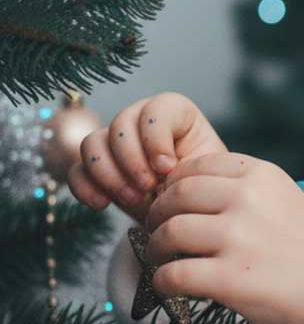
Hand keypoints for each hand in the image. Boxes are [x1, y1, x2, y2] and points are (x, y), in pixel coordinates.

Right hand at [67, 92, 227, 225]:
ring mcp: (115, 143)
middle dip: (132, 160)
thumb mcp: (206, 175)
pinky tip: (102, 204)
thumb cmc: (203, 189)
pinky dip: (85, 187)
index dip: (156, 138)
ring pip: (92, 143)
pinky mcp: (97, 169)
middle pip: (120, 124)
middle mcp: (141, 121)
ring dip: (110, 174)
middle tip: (148, 188)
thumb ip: (189, 165)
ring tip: (133, 199)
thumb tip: (163, 171)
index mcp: (176, 114)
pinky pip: (76, 170)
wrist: (189, 215)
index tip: (168, 168)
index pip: (156, 109)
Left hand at [142, 151, 303, 323]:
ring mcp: (238, 238)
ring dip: (157, 249)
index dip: (174, 185)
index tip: (172, 203)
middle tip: (157, 232)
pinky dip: (163, 283)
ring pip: (169, 233)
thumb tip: (185, 193)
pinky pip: (172, 275)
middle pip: (176, 196)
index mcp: (263, 175)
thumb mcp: (287, 201)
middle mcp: (248, 199)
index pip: (197, 166)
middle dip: (158, 215)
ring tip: (164, 260)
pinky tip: (170, 287)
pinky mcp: (229, 278)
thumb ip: (245, 191)